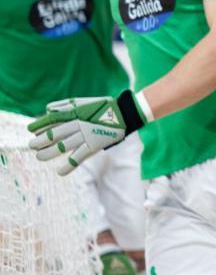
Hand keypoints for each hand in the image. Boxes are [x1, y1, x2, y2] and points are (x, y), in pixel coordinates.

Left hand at [27, 91, 147, 175]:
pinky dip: (69, 166)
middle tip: (31, 146)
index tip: (30, 129)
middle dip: (40, 141)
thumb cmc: (104, 107)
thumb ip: (66, 105)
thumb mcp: (84, 102)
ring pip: (62, 147)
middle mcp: (78, 124)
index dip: (40, 124)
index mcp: (76, 112)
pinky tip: (60, 172)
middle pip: (54, 134)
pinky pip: (78, 158)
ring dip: (48, 153)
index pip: (52, 119)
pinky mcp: (94, 146)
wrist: (125, 113)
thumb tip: (48, 109)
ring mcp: (86, 136)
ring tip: (39, 157)